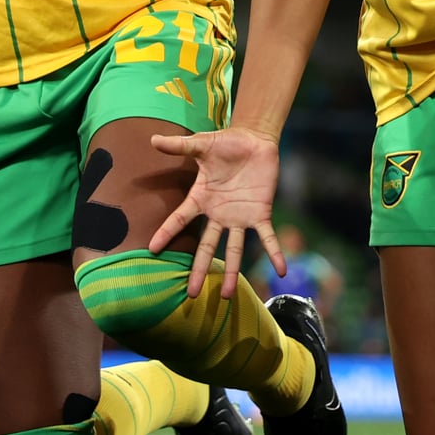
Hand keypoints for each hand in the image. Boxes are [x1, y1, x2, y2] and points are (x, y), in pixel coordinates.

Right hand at [148, 127, 282, 299]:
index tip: (153, 250)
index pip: (180, 219)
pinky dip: (275, 253)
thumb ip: (179, 145)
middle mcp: (218, 214)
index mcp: (201, 199)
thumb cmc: (227, 143)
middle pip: (206, 246)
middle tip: (190, 294)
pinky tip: (281, 270)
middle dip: (198, 269)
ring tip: (225, 296)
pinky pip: (267, 237)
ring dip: (230, 272)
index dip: (166, 233)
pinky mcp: (261, 214)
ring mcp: (239, 217)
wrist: (255, 140)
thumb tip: (153, 139)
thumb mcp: (202, 144)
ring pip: (233, 250)